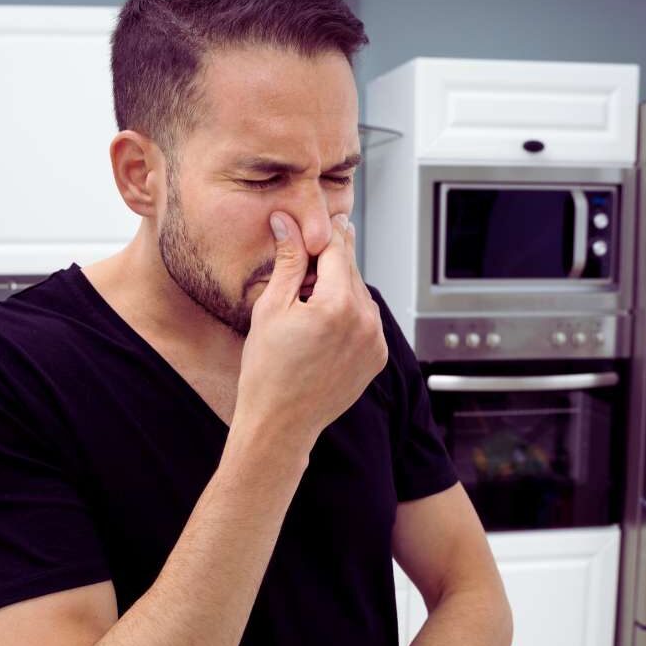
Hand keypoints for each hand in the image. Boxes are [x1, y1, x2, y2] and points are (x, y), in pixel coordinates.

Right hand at [234, 211, 388, 454]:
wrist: (281, 423)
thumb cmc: (268, 370)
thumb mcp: (271, 308)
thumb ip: (288, 261)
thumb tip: (287, 222)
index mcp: (338, 304)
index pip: (335, 248)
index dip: (319, 233)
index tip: (309, 223)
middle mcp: (366, 320)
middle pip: (349, 268)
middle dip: (325, 262)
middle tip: (298, 272)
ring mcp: (376, 340)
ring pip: (358, 293)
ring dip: (336, 289)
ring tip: (305, 309)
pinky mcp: (378, 356)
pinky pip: (365, 319)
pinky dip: (347, 314)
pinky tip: (319, 330)